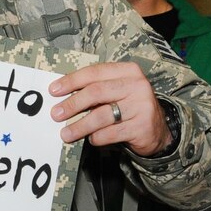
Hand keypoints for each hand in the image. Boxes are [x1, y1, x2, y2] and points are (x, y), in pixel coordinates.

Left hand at [49, 61, 171, 156]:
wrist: (157, 129)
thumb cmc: (128, 106)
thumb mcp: (115, 91)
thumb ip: (94, 89)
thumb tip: (60, 96)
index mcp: (128, 71)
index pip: (94, 73)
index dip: (71, 81)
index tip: (53, 91)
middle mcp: (137, 85)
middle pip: (96, 92)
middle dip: (72, 104)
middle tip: (55, 114)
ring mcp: (141, 106)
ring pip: (101, 115)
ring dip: (79, 126)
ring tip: (65, 133)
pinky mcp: (142, 127)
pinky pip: (110, 133)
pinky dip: (96, 137)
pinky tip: (91, 139)